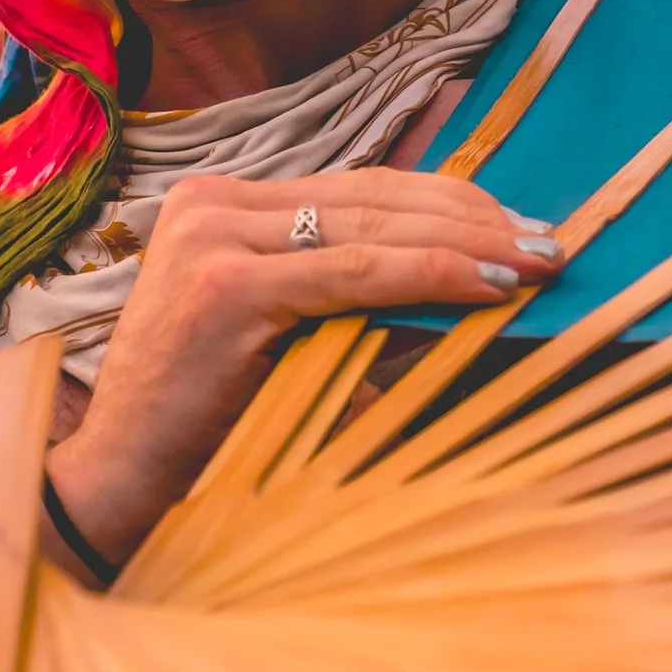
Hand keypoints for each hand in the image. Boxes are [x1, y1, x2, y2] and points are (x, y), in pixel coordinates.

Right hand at [41, 170, 562, 576]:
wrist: (122, 482)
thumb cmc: (210, 422)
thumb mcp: (289, 337)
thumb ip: (360, 300)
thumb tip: (474, 283)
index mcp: (221, 203)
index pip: (359, 189)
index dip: (447, 202)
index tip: (517, 224)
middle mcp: (212, 203)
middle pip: (373, 198)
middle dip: (471, 218)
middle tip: (549, 241)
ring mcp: (214, 237)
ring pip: (372, 228)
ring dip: (467, 244)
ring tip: (535, 261)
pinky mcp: (225, 286)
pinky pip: (355, 274)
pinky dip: (430, 277)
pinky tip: (488, 286)